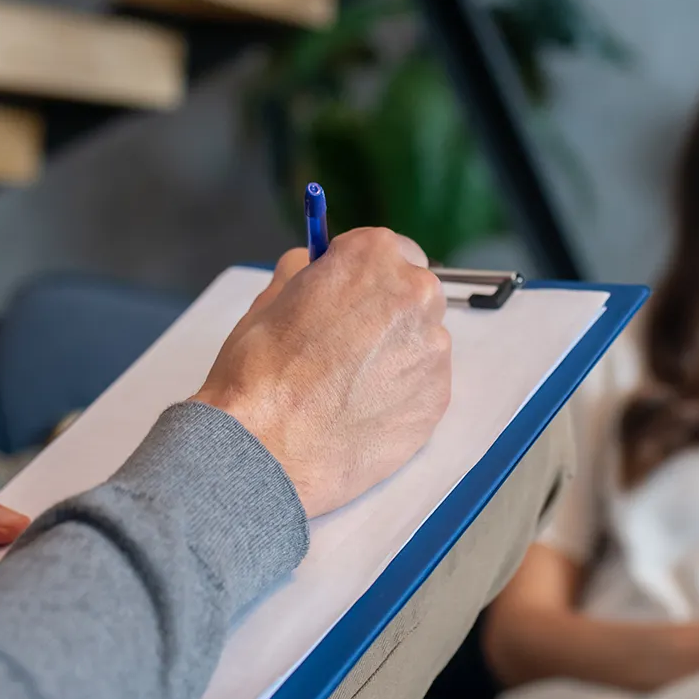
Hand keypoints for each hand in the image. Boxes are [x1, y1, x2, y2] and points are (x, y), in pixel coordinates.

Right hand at [194, 228, 450, 517]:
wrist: (267, 449)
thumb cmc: (259, 372)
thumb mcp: (269, 299)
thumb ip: (304, 271)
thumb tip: (314, 265)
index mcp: (374, 257)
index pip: (386, 249)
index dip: (363, 274)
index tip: (346, 294)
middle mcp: (416, 295)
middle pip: (411, 292)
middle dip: (385, 310)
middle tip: (345, 344)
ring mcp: (433, 350)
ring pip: (420, 340)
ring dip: (395, 353)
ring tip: (348, 386)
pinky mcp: (438, 398)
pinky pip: (424, 383)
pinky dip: (400, 392)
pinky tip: (361, 411)